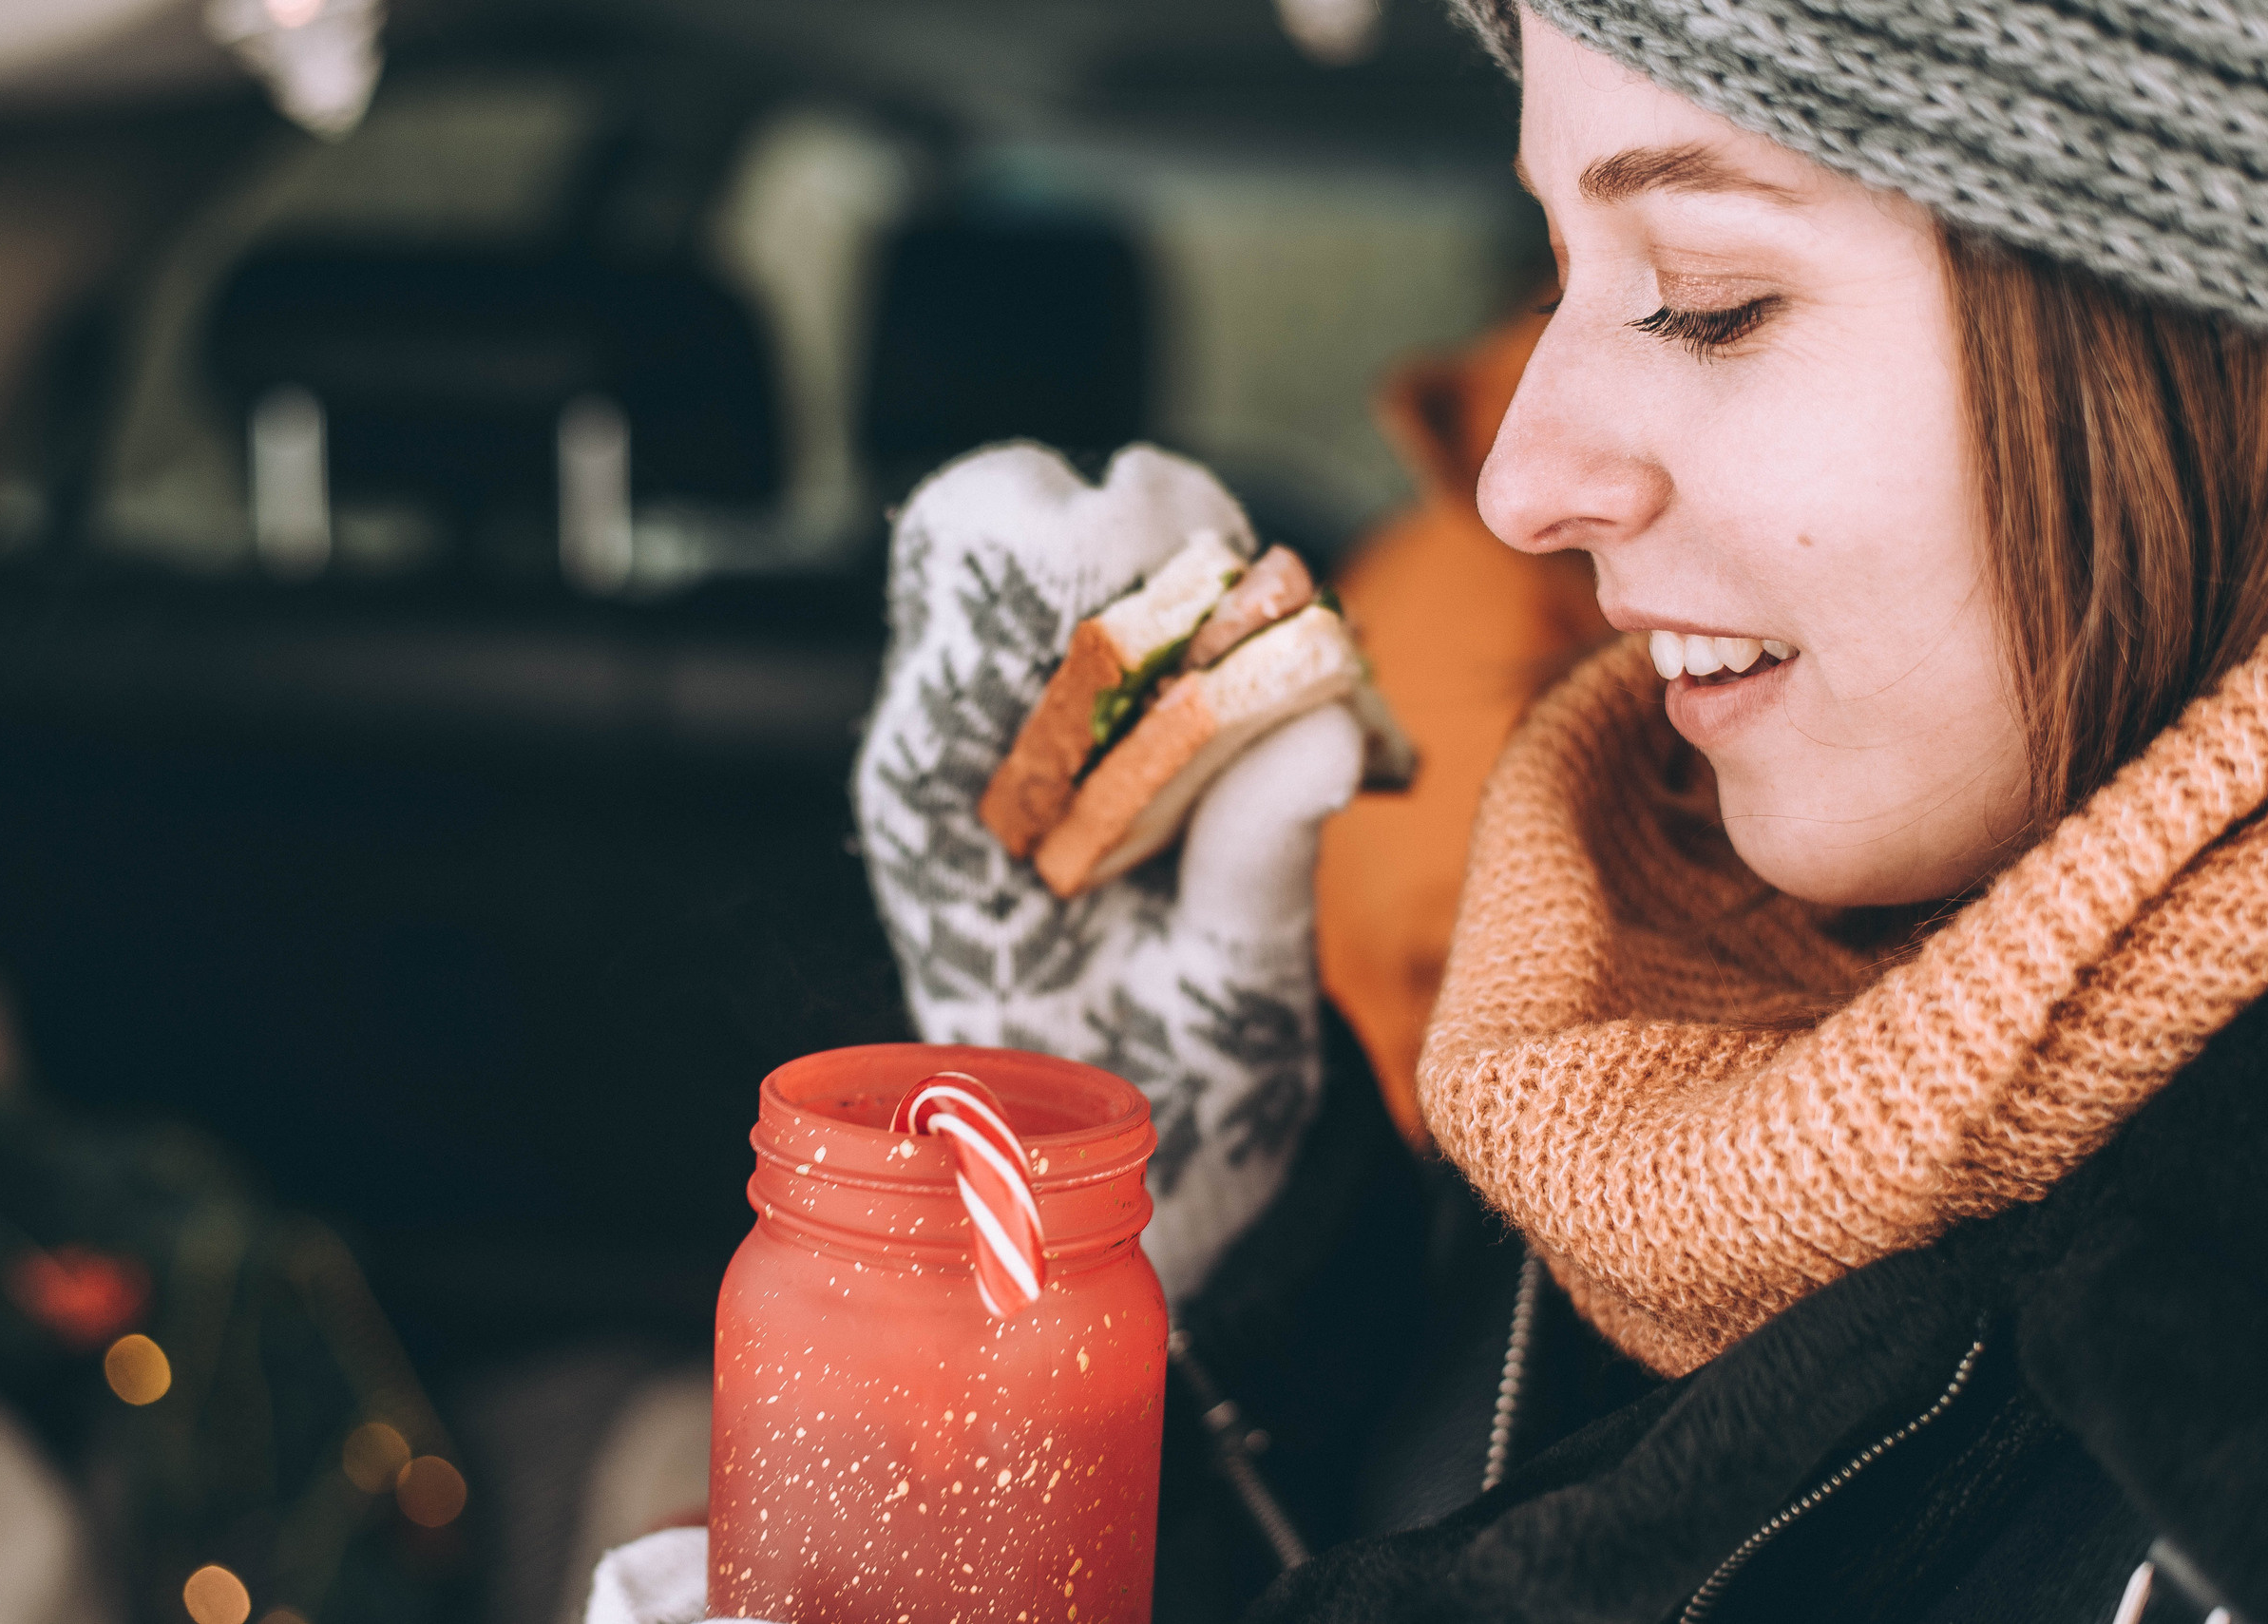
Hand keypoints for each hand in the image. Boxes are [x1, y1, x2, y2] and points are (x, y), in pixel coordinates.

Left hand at [854, 442, 1363, 1303]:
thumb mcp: (1225, 1001)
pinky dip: (1192, 607)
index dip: (1111, 539)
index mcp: (941, 796)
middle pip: (991, 510)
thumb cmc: (1150, 1103)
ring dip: (1179, 566)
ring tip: (1264, 681)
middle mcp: (936, 736)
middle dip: (1145, 528)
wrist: (1088, 1180)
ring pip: (1046, 526)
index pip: (979, 568)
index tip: (1233, 600)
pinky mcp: (1037, 726)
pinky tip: (1250, 700)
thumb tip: (1330, 714)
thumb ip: (1262, 856)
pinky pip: (1097, 596)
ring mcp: (978, 723)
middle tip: (1251, 630)